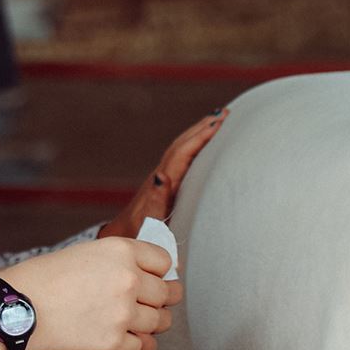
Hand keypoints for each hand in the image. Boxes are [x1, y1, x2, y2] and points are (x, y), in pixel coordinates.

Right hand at [2, 236, 181, 349]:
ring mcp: (123, 313)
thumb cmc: (44, 278)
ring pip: (161, 322)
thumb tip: (146, 274)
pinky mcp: (114, 342)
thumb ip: (118, 261)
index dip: (160, 272)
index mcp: (121, 251)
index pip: (164, 261)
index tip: (155, 279)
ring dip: (154, 323)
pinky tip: (130, 341)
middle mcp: (128, 279)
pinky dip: (141, 345)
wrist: (18, 308)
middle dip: (163, 299)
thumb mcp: (86, 252)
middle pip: (167, 293)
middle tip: (153, 304)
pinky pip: (145, 346)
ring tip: (140, 323)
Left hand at [99, 107, 228, 240]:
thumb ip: (156, 201)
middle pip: (181, 144)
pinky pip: (181, 156)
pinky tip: (204, 142)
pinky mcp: (164, 183)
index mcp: (161, 185)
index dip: (200, 138)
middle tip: (225, 113)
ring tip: (218, 119)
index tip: (218, 124)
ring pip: (180, 147)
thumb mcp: (149, 222)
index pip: (182, 154)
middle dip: (202, 127)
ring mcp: (161, 178)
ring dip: (197, 132)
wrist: (124, 236)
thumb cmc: (140, 235)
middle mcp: (161, 176)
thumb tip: (161, 177)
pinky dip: (193, 144)